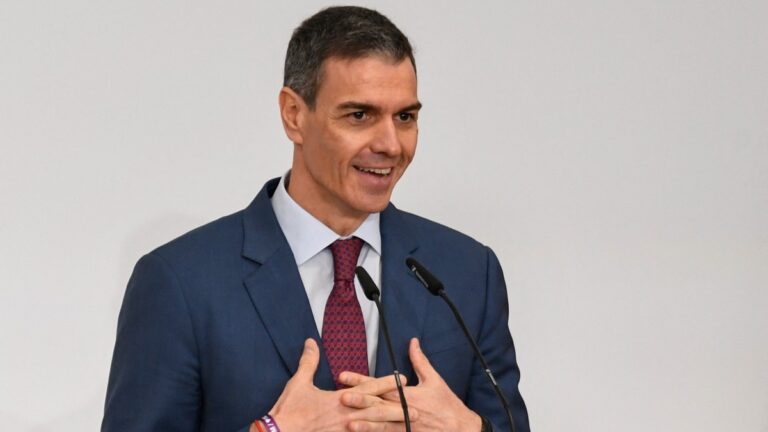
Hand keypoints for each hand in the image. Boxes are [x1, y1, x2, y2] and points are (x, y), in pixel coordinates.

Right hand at [263, 339, 413, 431]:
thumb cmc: (289, 410)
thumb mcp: (299, 382)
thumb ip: (309, 362)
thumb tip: (311, 343)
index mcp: (339, 399)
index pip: (368, 388)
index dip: (387, 383)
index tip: (403, 379)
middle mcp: (346, 415)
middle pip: (378, 410)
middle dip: (398, 409)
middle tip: (417, 409)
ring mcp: (344, 431)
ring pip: (373, 428)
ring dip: (392, 426)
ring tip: (408, 426)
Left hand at [341, 338, 480, 431]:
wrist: (461, 429)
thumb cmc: (447, 404)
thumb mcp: (434, 380)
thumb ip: (419, 361)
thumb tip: (412, 342)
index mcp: (407, 394)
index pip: (380, 384)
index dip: (361, 380)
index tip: (344, 376)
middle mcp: (404, 410)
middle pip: (378, 404)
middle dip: (360, 400)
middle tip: (341, 397)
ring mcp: (405, 426)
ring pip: (381, 425)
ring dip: (365, 424)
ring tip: (349, 423)